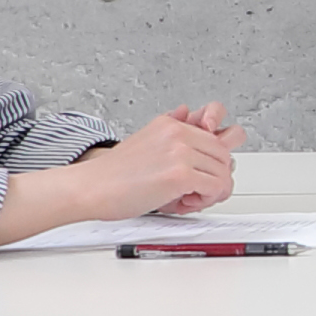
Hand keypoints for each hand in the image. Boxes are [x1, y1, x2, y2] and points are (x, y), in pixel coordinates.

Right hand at [85, 103, 237, 217]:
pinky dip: (206, 200)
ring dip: (210, 191)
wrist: (90, 187)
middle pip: (224, 156)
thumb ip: (173, 129)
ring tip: (186, 198)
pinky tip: (184, 202)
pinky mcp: (181, 174)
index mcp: (172, 124)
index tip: (200, 175)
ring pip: (223, 173)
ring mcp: (181, 152)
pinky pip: (216, 187)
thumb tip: (189, 112)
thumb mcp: (148, 141)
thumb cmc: (114, 173)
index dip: (213, 163)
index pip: (217, 139)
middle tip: (195, 191)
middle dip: (215, 177)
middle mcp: (179, 133)